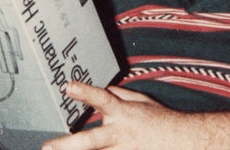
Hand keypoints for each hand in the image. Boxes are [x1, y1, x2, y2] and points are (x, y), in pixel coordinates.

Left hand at [41, 81, 188, 149]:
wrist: (182, 142)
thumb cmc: (160, 120)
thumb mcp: (141, 101)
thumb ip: (119, 96)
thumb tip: (102, 92)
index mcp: (123, 114)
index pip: (102, 100)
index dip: (85, 93)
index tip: (68, 86)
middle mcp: (120, 135)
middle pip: (92, 141)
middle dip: (68, 145)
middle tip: (47, 147)